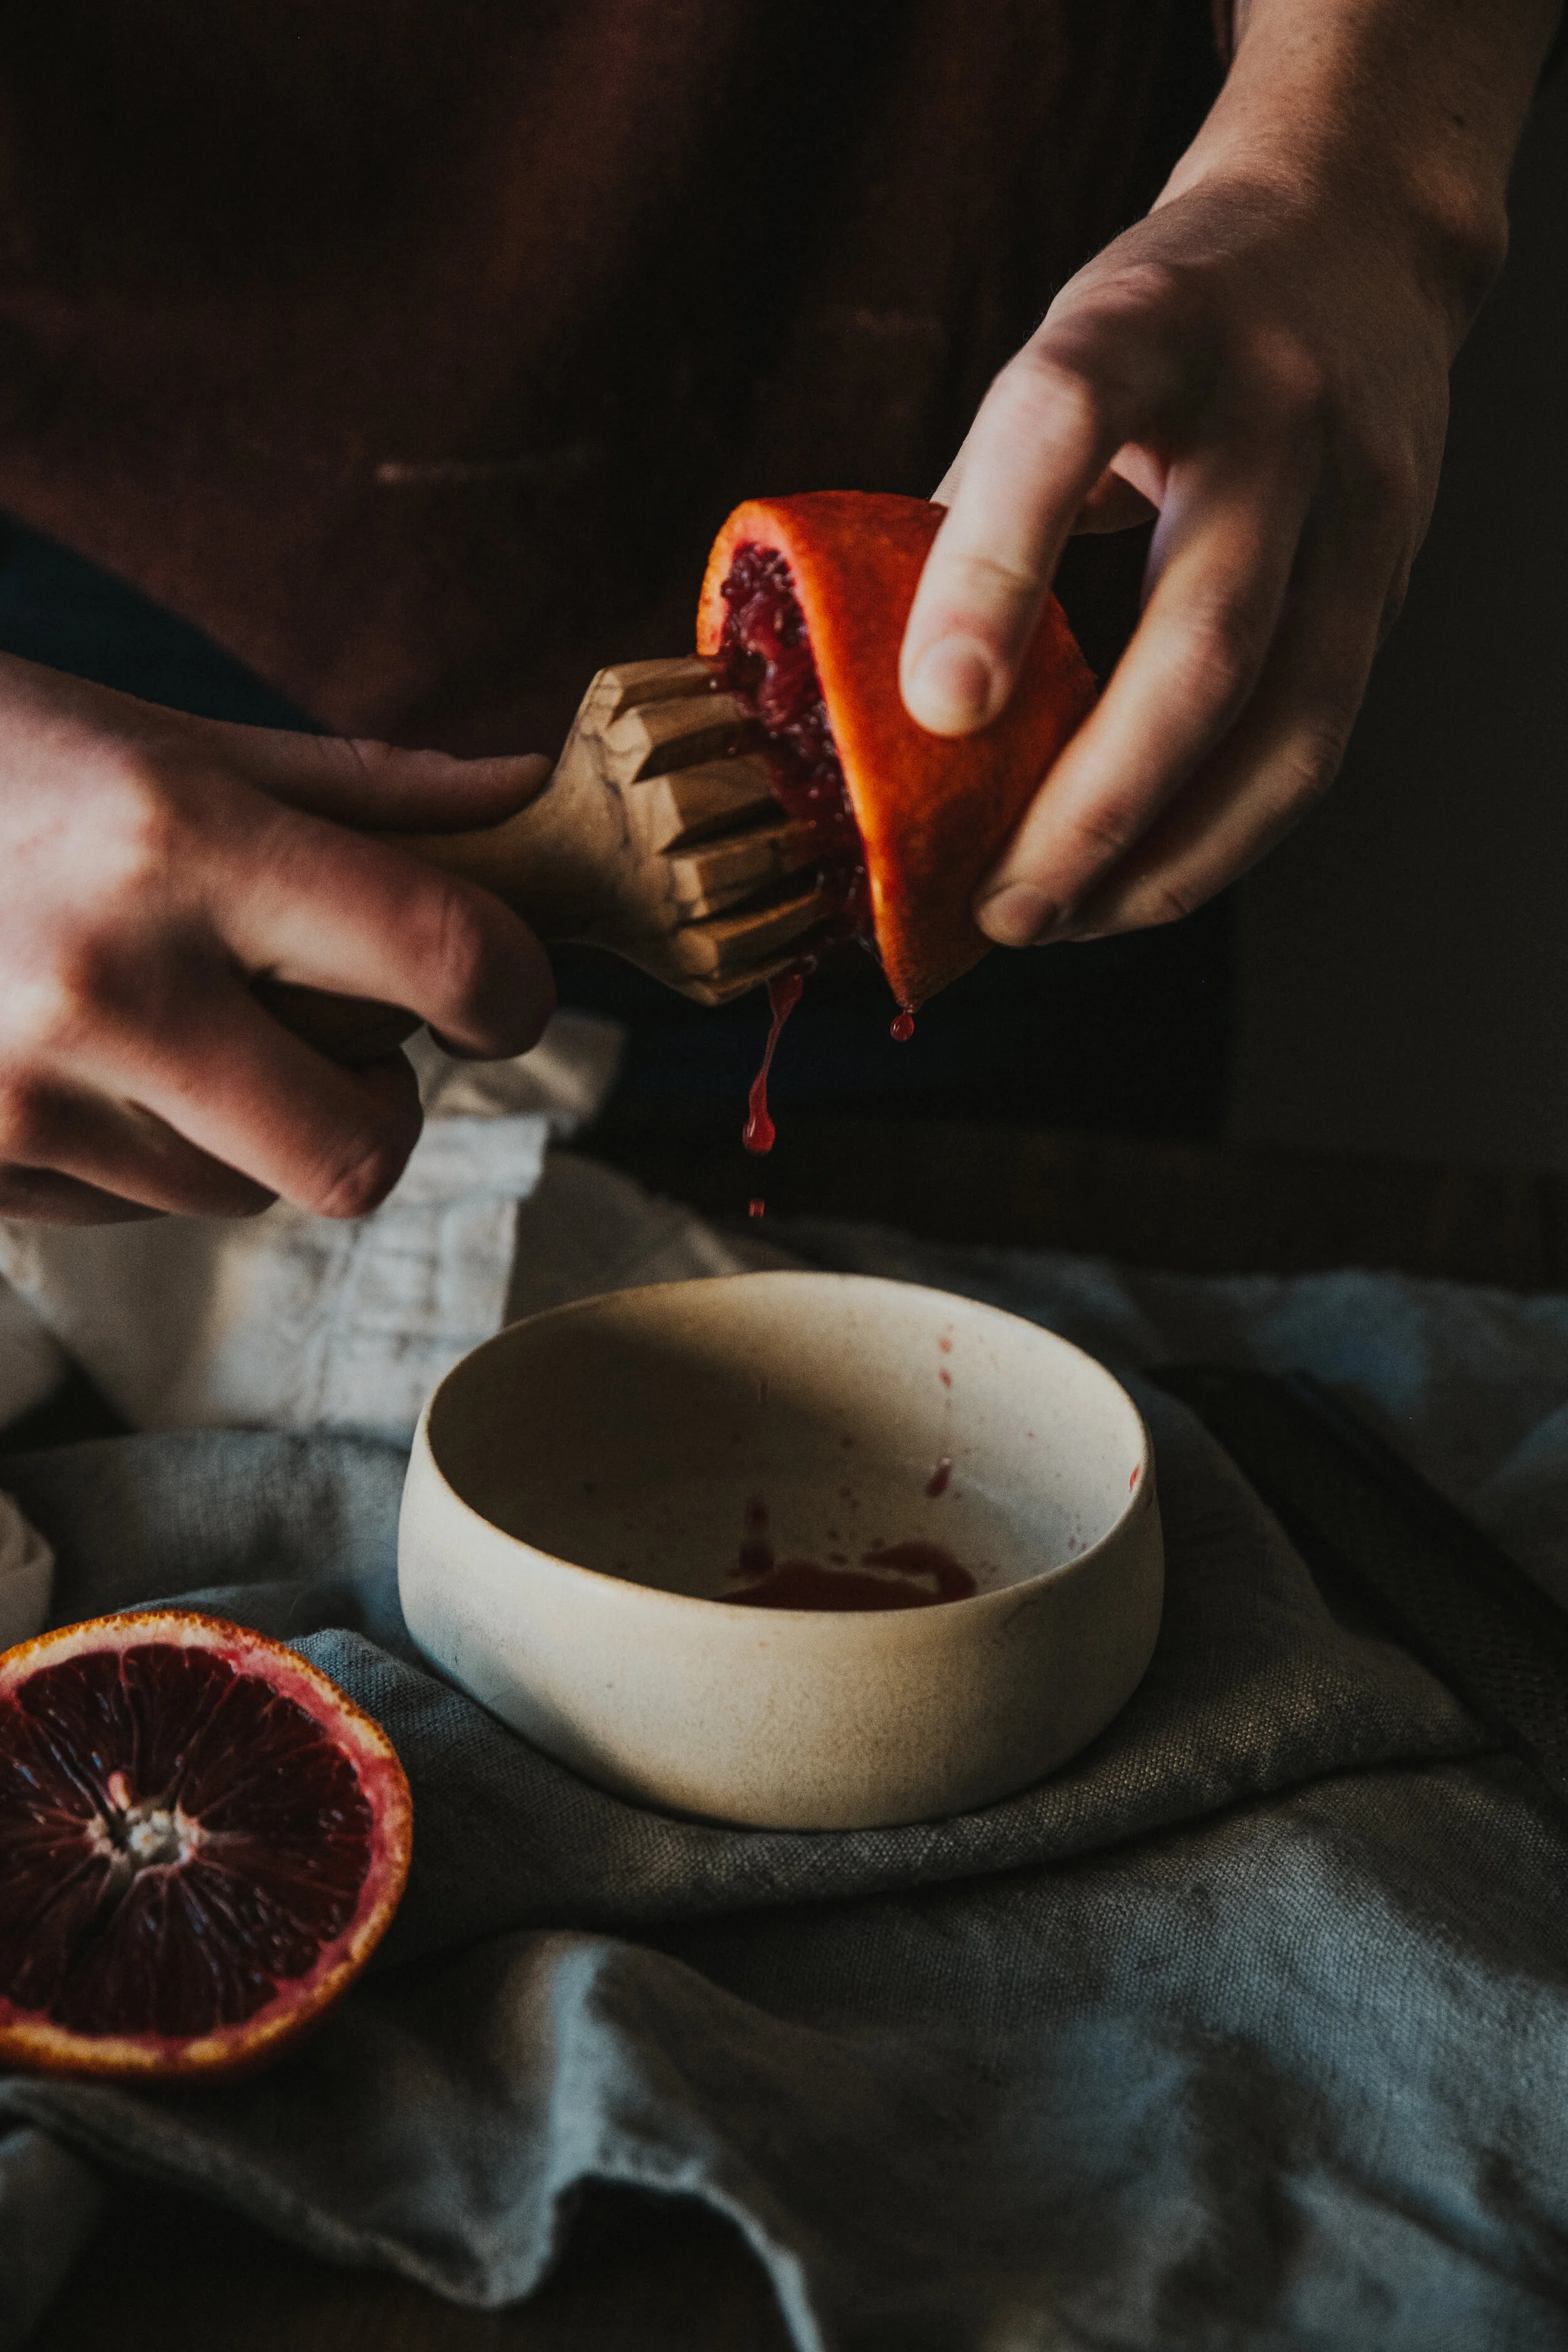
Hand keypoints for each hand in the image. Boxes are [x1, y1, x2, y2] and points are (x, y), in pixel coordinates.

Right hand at [0, 655, 554, 1222]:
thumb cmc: (0, 761)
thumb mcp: (173, 741)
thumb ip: (370, 792)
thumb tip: (534, 801)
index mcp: (181, 839)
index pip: (446, 956)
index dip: (516, 993)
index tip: (500, 992)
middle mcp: (105, 981)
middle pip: (361, 1150)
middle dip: (386, 1106)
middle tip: (343, 1030)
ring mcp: (23, 1096)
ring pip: (253, 1190)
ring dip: (261, 1123)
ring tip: (176, 1015)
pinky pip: (146, 1208)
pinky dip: (154, 1150)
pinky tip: (87, 1055)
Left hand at [900, 0, 1557, 946]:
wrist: (1354, 233)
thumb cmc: (1160, 321)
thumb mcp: (1059, 350)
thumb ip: (975, 504)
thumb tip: (868, 690)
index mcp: (1148, 321)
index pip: (1064, 427)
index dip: (992, 574)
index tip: (935, 713)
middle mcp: (1273, 409)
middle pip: (1205, 636)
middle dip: (1096, 802)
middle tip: (1000, 910)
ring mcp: (1358, 500)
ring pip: (1287, 722)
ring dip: (1170, 856)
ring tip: (1065, 923)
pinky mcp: (1393, 579)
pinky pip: (1315, 742)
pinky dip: (1223, 836)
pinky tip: (1139, 884)